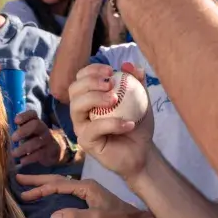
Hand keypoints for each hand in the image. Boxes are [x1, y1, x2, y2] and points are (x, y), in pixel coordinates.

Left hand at [11, 111, 62, 166]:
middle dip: (23, 131)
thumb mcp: (28, 130)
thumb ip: (18, 128)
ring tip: (13, 154)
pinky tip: (22, 161)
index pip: (32, 114)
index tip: (15, 121)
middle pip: (36, 125)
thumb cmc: (33, 137)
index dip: (24, 116)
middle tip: (13, 138)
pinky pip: (39, 154)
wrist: (52, 149)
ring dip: (23, 148)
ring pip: (36, 142)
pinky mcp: (48, 152)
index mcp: (36, 121)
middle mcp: (42, 128)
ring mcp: (46, 140)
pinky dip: (29, 158)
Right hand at [17, 174, 167, 217]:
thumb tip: (52, 216)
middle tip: (18, 179)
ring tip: (27, 188)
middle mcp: (85, 188)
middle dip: (37, 181)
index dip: (39, 188)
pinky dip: (53, 197)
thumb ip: (76, 217)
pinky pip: (66, 197)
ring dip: (44, 188)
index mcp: (86, 187)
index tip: (22, 191)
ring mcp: (87, 195)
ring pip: (61, 188)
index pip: (57, 184)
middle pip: (57, 181)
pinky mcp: (89, 204)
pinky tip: (46, 202)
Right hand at [69, 62, 154, 179]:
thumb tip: (130, 65)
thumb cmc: (137, 125)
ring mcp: (81, 127)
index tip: (111, 70)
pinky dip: (112, 123)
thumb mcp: (140, 100)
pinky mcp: (86, 142)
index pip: (81, 78)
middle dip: (90, 82)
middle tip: (110, 84)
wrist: (143, 152)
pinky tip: (129, 124)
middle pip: (74, 90)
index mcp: (89, 98)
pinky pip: (93, 128)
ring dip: (95, 98)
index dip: (91, 70)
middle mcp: (81, 111)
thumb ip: (136, 82)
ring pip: (77, 107)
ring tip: (115, 99)